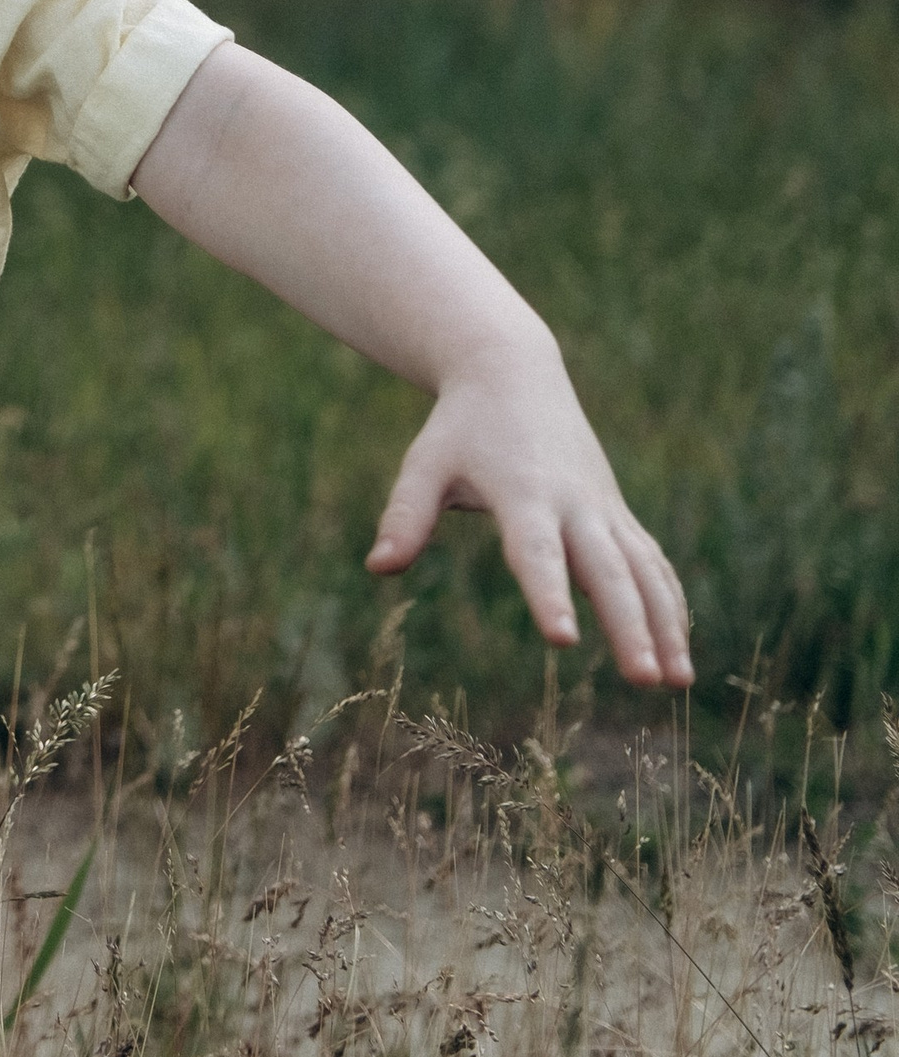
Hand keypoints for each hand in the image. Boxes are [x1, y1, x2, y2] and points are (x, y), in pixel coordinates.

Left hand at [365, 344, 692, 688]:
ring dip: (665, 624)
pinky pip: (651, 561)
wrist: (514, 373)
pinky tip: (678, 651)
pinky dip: (670, 602)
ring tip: (678, 683)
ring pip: (644, 570)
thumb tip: (378, 568)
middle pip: (608, 569)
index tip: (564, 640)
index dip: (549, 594)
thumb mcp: (426, 463)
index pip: (536, 552)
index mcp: (523, 492)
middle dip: (629, 626)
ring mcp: (602, 507)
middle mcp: (573, 502)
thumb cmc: (461, 427)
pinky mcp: (616, 512)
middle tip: (643, 680)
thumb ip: (406, 514)